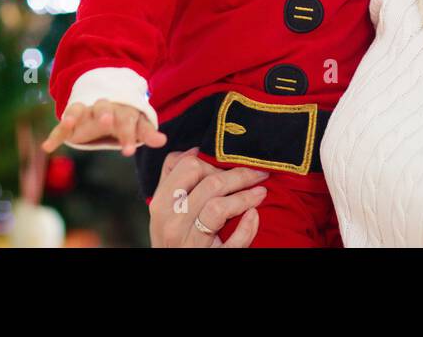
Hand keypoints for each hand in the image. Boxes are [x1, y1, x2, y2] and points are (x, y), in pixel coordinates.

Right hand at [41, 99, 167, 155]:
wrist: (107, 102)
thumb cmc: (124, 117)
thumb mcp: (136, 124)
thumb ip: (146, 133)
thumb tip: (162, 141)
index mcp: (121, 110)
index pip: (127, 120)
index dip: (128, 135)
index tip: (128, 151)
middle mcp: (102, 108)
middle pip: (103, 108)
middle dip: (105, 114)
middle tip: (107, 122)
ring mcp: (85, 113)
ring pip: (79, 109)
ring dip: (74, 115)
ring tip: (68, 123)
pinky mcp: (71, 121)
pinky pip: (61, 127)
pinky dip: (54, 135)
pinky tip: (47, 147)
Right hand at [149, 148, 268, 247]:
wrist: (174, 271)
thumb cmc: (172, 236)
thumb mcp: (164, 209)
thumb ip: (173, 177)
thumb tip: (193, 150)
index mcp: (161, 205)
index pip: (188, 167)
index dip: (212, 162)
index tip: (228, 164)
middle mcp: (172, 223)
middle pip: (211, 184)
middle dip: (240, 175)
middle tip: (258, 174)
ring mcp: (190, 243)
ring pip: (219, 208)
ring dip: (245, 196)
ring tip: (261, 192)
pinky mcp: (211, 259)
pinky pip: (233, 242)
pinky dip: (247, 227)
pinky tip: (254, 215)